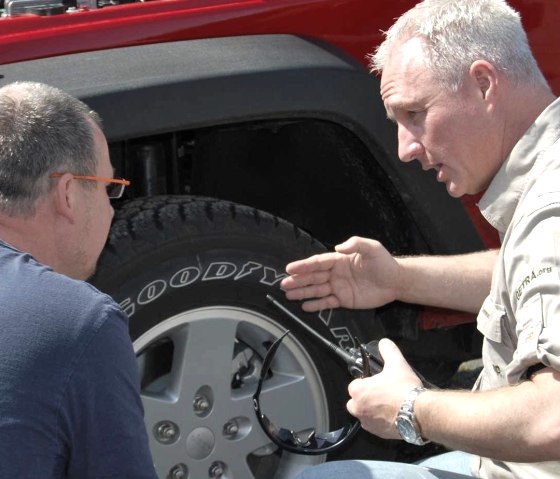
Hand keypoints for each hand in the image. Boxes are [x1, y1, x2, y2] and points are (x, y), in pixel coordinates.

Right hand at [280, 236, 400, 311]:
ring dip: (302, 292)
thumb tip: (337, 247)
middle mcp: (335, 273)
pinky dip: (316, 305)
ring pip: (317, 290)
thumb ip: (355, 244)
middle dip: (298, 280)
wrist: (396, 281)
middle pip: (313, 277)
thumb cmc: (384, 263)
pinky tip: (304, 307)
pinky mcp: (344, 300)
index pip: (318, 263)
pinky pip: (327, 303)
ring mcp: (339, 287)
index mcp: (339, 260)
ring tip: (288, 295)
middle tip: (283, 284)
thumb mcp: (372, 248)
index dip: (304, 265)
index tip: (290, 268)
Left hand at [346, 338, 421, 438]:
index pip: (354, 384)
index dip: (366, 381)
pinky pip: (374, 425)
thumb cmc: (405, 390)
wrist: (419, 413)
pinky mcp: (378, 433)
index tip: (376, 381)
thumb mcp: (396, 363)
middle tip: (381, 392)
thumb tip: (384, 343)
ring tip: (388, 403)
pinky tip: (392, 414)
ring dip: (371, 409)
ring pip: (364, 414)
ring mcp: (368, 423)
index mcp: (358, 391)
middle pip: (356, 400)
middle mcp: (358, 409)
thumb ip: (387, 350)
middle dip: (365, 397)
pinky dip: (380, 421)